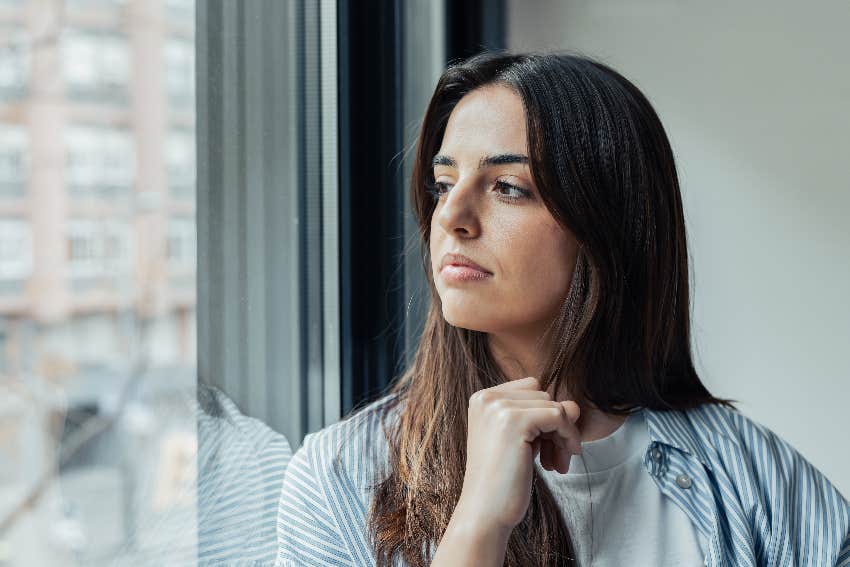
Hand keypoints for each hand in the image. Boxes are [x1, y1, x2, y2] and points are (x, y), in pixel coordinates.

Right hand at [454, 376, 581, 534]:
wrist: (484, 513)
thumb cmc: (501, 482)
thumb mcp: (523, 442)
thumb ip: (544, 417)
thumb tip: (575, 405)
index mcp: (482, 399)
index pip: (531, 389)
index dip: (544, 416)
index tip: (544, 447)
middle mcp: (487, 398)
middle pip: (544, 396)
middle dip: (555, 428)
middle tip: (554, 460)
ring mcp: (498, 408)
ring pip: (554, 406)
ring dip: (563, 436)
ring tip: (557, 464)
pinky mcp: (514, 421)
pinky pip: (559, 416)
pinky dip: (568, 438)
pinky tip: (560, 464)